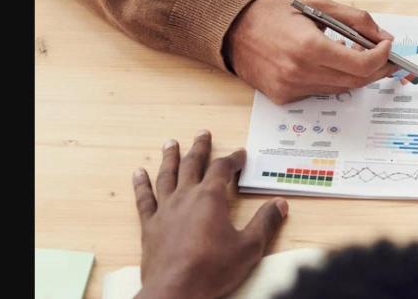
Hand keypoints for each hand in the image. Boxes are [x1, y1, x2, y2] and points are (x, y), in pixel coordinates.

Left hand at [133, 131, 288, 298]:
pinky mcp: (150, 226)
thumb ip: (265, 223)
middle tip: (203, 134)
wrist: (175, 291)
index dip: (233, 159)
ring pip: (166, 176)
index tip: (240, 154)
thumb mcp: (249, 247)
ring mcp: (165, 210)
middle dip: (200, 148)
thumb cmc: (212, 269)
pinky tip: (138, 173)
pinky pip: (144, 199)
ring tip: (170, 143)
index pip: (223, 169)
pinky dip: (141, 184)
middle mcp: (185, 197)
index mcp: (210, 199)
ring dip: (170, 157)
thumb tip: (279, 204)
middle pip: (192, 165)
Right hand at [225, 0, 397, 104]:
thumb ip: (355, 20)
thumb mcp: (318, 4)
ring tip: (356, 55)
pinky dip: (331, 79)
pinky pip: (319, 93)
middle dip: (376, 69)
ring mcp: (291, 89)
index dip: (382, 57)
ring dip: (355, 74)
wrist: (231, 29)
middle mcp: (300, 73)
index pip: (362, 65)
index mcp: (309, 47)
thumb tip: (383, 37)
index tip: (387, 47)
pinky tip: (328, 64)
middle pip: (356, 81)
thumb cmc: (273, 12)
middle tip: (384, 56)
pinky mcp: (284, 98)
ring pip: (340, 89)